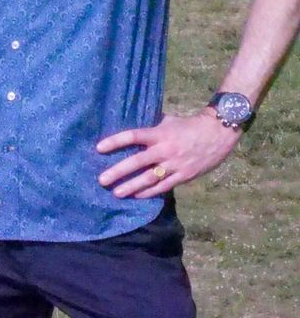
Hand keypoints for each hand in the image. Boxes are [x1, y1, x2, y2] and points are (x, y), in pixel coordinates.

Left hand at [96, 111, 241, 197]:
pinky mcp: (184, 176)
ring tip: (117, 193)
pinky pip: (164, 186)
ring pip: (150, 178)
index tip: (99, 148)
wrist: (217, 134)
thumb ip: (150, 125)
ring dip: (132, 186)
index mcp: (159, 133)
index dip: (115, 142)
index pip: (132, 136)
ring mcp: (175, 165)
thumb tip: (130, 122)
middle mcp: (165, 150)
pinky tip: (137, 196)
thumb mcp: (167, 121)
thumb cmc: (188, 125)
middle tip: (102, 180)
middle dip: (118, 171)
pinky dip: (150, 192)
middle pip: (137, 162)